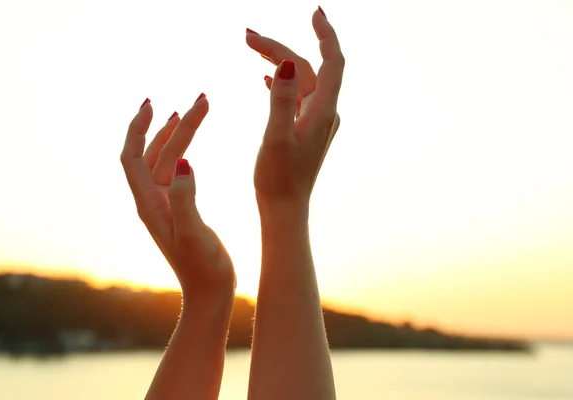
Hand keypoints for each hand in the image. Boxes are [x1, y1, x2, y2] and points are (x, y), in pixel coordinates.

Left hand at [120, 96, 235, 302]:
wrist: (209, 294)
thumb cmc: (203, 269)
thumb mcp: (194, 234)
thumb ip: (185, 198)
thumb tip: (181, 161)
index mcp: (150, 205)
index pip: (133, 157)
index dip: (138, 129)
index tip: (152, 104)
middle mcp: (152, 201)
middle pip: (155, 153)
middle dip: (174, 124)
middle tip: (201, 101)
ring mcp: (165, 204)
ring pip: (166, 160)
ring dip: (179, 134)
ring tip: (197, 110)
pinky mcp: (178, 209)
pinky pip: (174, 172)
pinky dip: (181, 151)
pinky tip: (189, 146)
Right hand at [246, 8, 343, 209]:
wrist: (285, 207)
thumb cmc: (279, 178)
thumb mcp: (277, 138)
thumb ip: (280, 101)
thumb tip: (284, 64)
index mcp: (322, 111)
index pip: (331, 61)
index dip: (326, 34)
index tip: (314, 12)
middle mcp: (324, 112)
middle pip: (305, 68)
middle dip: (278, 48)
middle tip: (247, 35)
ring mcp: (315, 121)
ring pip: (298, 81)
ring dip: (276, 63)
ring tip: (250, 47)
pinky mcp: (304, 129)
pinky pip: (295, 96)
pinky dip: (279, 83)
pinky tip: (264, 79)